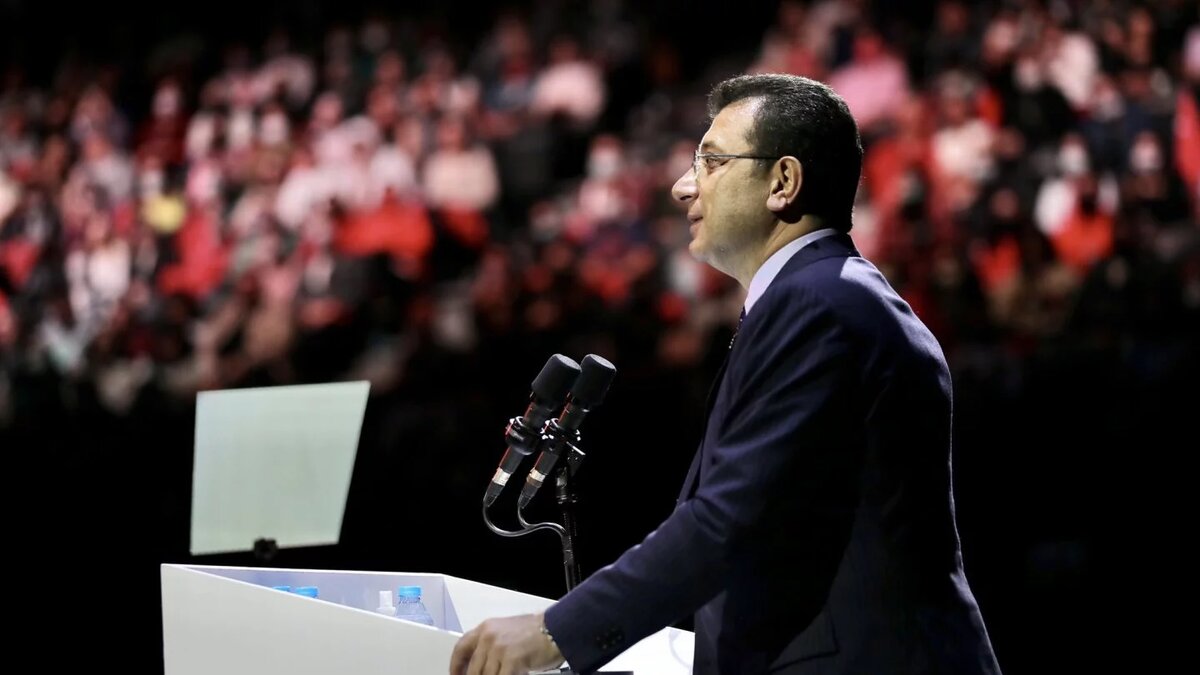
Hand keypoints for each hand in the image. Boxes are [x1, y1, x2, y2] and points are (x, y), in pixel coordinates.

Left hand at [449, 612, 563, 674]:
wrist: (557, 628)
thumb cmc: (536, 631)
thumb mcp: (506, 633)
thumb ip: (490, 646)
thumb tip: (481, 665)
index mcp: (485, 628)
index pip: (461, 648)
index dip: (455, 666)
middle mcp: (488, 637)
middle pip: (473, 669)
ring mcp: (499, 648)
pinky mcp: (511, 659)